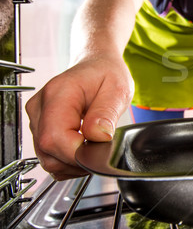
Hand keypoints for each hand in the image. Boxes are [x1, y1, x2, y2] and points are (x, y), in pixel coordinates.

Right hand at [25, 56, 133, 179]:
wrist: (97, 65)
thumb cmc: (107, 74)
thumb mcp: (118, 90)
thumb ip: (106, 113)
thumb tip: (98, 136)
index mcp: (58, 94)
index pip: (55, 138)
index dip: (78, 154)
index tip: (98, 151)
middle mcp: (40, 106)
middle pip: (48, 151)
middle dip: (77, 160)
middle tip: (100, 150)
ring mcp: (37, 118)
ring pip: (47, 158)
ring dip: (73, 162)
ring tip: (93, 148)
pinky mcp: (40, 128)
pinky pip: (49, 156)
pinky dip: (67, 161)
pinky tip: (83, 150)